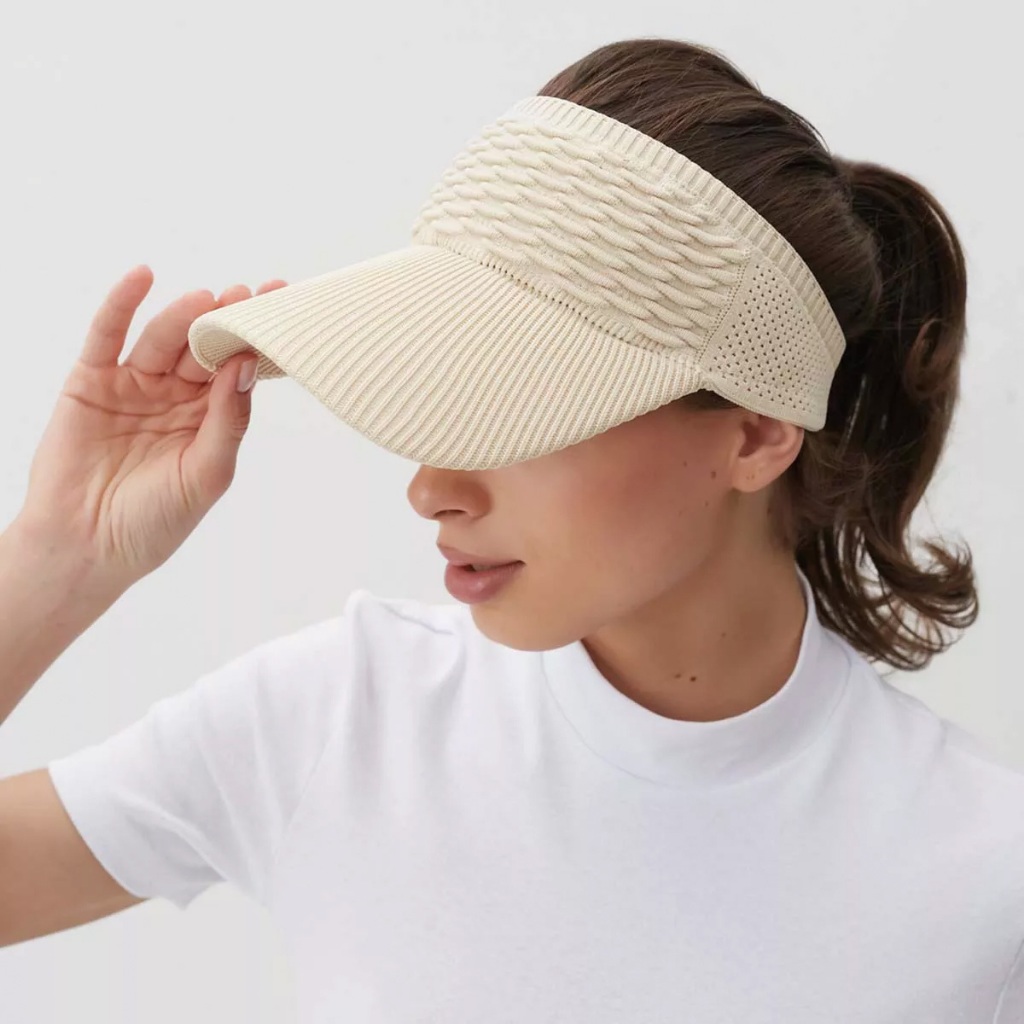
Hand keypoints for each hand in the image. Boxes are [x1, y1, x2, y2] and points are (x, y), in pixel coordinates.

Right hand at [15, 265, 285, 586]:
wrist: (85, 547)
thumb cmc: (154, 522)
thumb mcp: (205, 474)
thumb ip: (228, 421)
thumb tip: (246, 366)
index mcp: (209, 418)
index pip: (238, 370)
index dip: (258, 340)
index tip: (284, 308)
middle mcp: (175, 396)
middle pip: (203, 349)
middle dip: (226, 322)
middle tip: (249, 296)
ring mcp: (134, 385)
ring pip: (162, 340)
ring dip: (184, 316)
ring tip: (207, 300)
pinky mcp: (92, 381)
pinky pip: (108, 335)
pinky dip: (122, 304)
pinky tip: (143, 277)